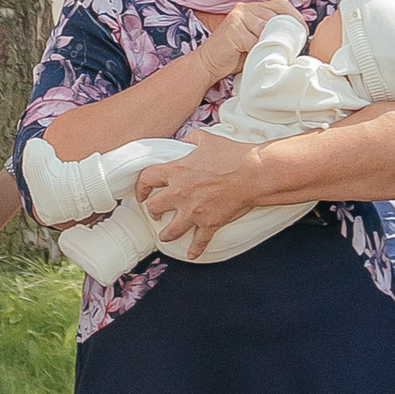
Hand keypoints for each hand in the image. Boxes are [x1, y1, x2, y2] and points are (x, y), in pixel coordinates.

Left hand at [133, 129, 256, 261]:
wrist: (253, 173)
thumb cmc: (232, 155)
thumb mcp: (206, 139)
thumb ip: (191, 139)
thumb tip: (184, 141)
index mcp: (177, 171)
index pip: (147, 179)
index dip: (141, 186)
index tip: (142, 191)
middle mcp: (180, 193)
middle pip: (154, 207)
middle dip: (152, 211)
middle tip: (155, 213)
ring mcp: (194, 211)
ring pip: (171, 229)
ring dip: (166, 234)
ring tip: (165, 236)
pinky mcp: (210, 223)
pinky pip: (199, 241)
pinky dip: (195, 249)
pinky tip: (192, 254)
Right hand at [201, 0, 298, 82]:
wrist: (209, 63)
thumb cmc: (235, 55)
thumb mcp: (258, 41)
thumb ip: (272, 34)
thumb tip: (298, 37)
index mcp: (254, 8)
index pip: (282, 5)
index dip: (295, 18)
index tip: (303, 33)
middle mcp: (246, 8)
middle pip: (277, 16)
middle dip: (285, 33)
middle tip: (289, 49)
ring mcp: (239, 17)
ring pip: (267, 28)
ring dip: (270, 44)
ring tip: (267, 54)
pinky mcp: (233, 28)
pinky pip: (255, 39)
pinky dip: (257, 50)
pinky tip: (253, 56)